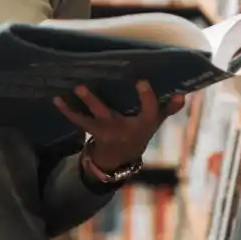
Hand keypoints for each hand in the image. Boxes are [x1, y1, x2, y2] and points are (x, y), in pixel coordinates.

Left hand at [52, 80, 185, 172]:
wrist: (121, 158)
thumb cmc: (140, 130)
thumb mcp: (156, 121)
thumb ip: (168, 107)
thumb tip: (183, 94)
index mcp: (143, 123)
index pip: (149, 110)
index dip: (146, 96)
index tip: (142, 80)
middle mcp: (122, 128)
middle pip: (108, 114)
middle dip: (94, 101)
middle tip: (82, 86)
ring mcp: (104, 130)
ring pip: (88, 119)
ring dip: (76, 107)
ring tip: (69, 90)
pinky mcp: (92, 130)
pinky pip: (78, 121)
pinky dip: (67, 111)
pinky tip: (56, 99)